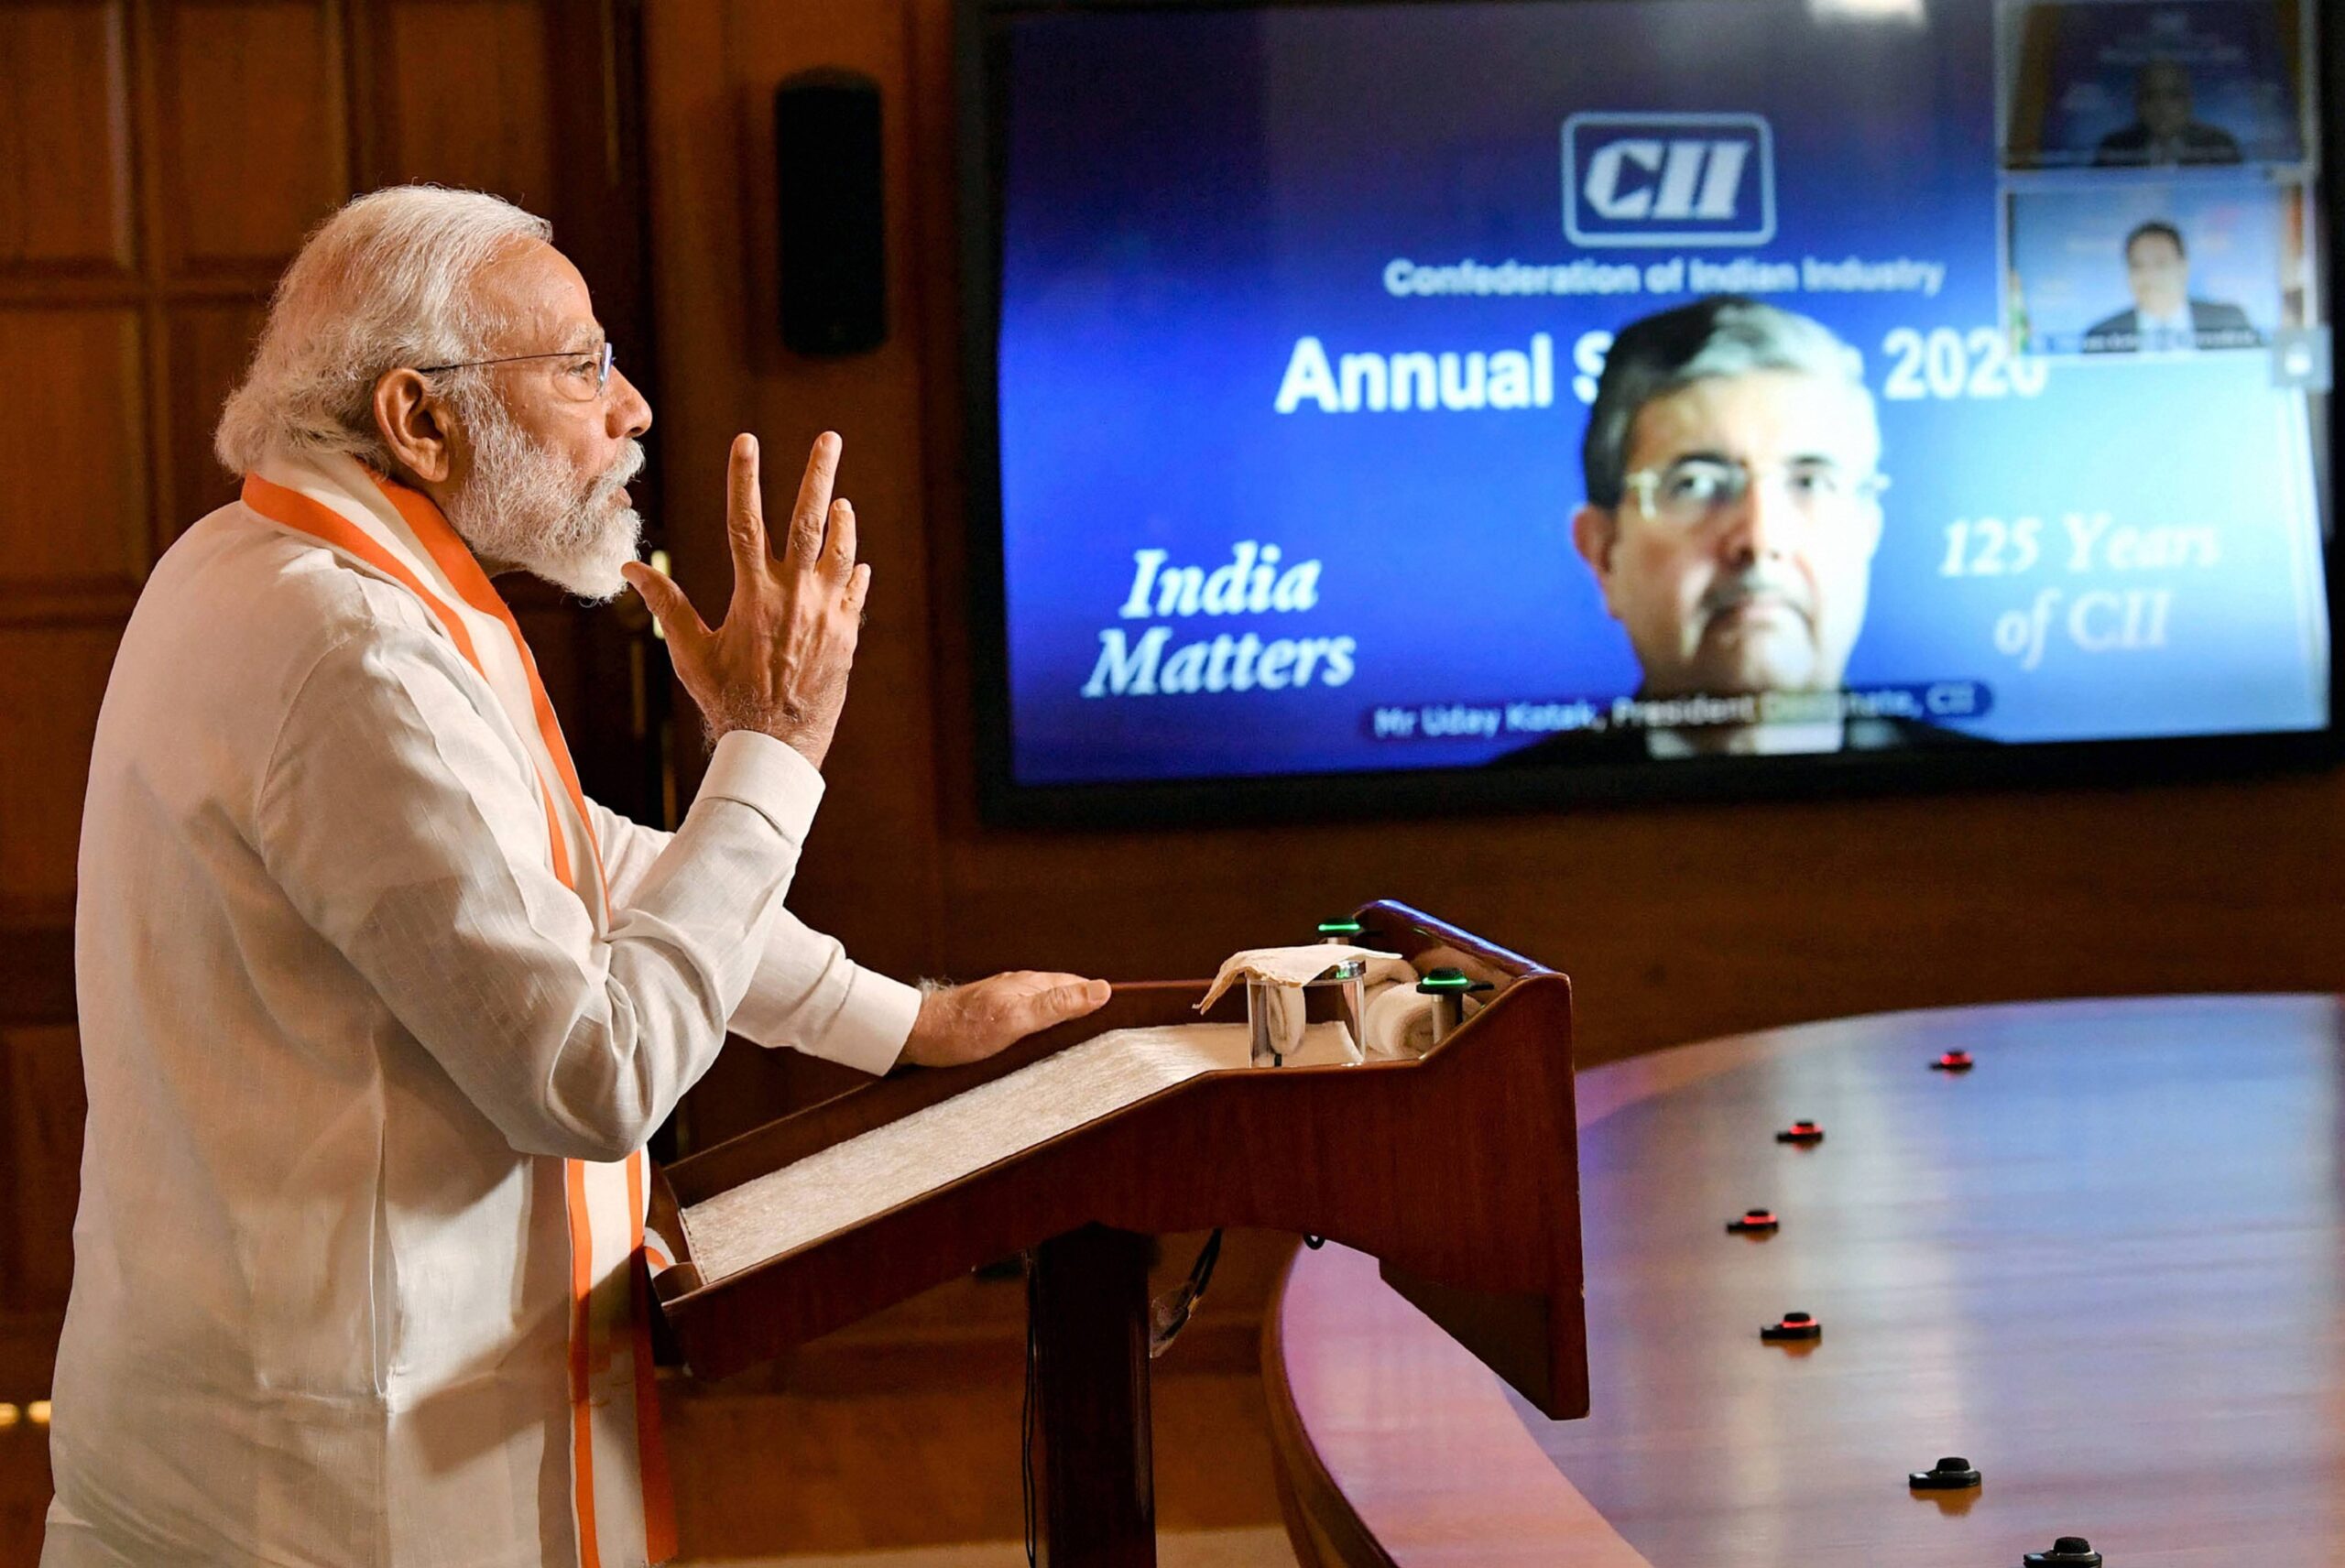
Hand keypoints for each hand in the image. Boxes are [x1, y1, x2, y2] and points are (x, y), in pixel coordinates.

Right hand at [621, 432, 869, 768]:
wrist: (775, 745)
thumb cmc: (726, 700)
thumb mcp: (690, 652)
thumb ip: (665, 605)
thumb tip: (629, 569)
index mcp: (753, 594)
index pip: (745, 520)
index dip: (744, 477)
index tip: (747, 439)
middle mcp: (795, 595)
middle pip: (809, 520)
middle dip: (818, 474)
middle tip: (830, 438)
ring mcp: (827, 613)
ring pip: (840, 550)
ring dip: (843, 521)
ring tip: (841, 499)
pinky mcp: (847, 635)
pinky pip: (855, 592)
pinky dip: (853, 571)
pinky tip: (853, 562)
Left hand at [902, 972, 1111, 1067]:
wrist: (915, 1035)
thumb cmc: (963, 1029)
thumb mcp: (1017, 1019)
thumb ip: (1058, 1005)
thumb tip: (1101, 989)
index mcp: (1031, 984)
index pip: (1077, 985)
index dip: (1098, 996)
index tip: (1122, 1011)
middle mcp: (1019, 988)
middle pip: (1062, 994)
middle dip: (1084, 1006)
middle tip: (1108, 1026)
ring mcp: (1004, 1001)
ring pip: (1044, 1006)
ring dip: (1063, 1017)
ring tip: (1082, 1035)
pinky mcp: (991, 1016)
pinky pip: (1027, 1018)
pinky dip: (1042, 1027)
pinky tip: (1042, 1042)